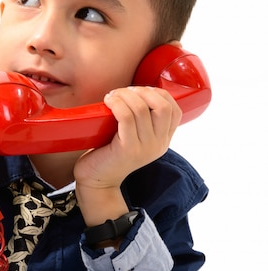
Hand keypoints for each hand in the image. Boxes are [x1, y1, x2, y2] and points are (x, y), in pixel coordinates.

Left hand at [74, 86, 181, 225]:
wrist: (97, 180)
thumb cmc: (109, 152)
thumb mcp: (133, 135)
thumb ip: (140, 119)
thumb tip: (133, 91)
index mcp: (163, 139)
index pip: (174, 109)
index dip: (156, 93)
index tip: (136, 91)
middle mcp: (158, 144)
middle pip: (163, 106)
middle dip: (142, 91)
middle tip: (122, 93)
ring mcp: (145, 147)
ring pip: (141, 108)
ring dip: (125, 95)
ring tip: (112, 96)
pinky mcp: (127, 149)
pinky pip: (127, 117)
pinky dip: (117, 104)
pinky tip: (108, 101)